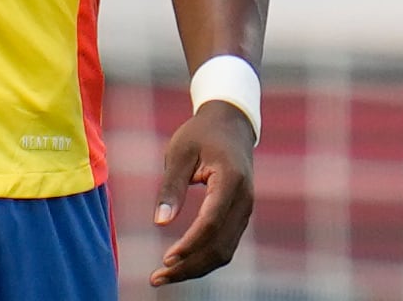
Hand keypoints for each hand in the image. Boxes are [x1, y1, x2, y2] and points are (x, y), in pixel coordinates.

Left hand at [149, 101, 254, 286]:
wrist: (230, 125)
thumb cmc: (200, 134)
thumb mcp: (179, 153)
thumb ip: (171, 187)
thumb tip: (160, 223)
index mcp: (231, 181)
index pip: (211, 222)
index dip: (190, 244)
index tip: (166, 259)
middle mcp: (244, 201)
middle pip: (220, 246)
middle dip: (189, 266)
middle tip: (157, 278)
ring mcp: (245, 211)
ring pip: (224, 251)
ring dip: (196, 267)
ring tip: (163, 276)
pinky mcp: (239, 216)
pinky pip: (224, 244)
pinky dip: (203, 258)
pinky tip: (181, 264)